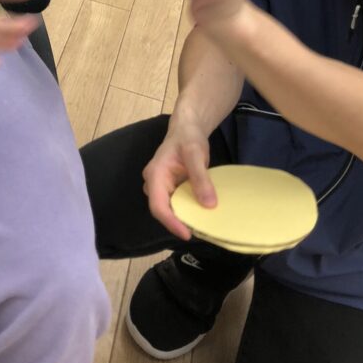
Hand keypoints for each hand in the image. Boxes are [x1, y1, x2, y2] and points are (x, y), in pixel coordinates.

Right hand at [143, 110, 216, 239]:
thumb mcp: (196, 154)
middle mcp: (153, 183)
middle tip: (199, 232)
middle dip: (178, 223)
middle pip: (162, 210)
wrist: (187, 128)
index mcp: (155, 175)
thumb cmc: (188, 138)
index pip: (158, 206)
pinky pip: (175, 203)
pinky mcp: (169, 188)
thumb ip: (200, 178)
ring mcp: (160, 186)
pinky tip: (200, 213)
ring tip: (201, 226)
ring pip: (168, 208)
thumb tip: (209, 205)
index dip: (171, 223)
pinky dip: (186, 210)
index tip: (188, 234)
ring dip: (182, 218)